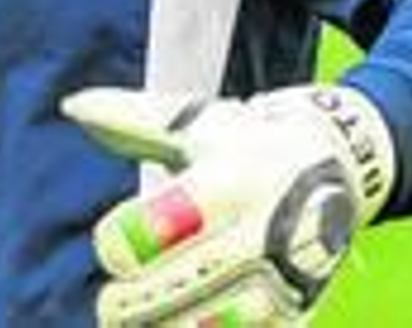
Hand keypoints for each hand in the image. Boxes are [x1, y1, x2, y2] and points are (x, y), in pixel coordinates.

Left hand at [60, 84, 395, 326]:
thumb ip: (131, 118)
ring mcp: (289, 275)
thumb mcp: (193, 121)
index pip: (171, 218)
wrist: (339, 163)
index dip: (127, 237)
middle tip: (110, 308)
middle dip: (140, 303)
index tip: (109, 245)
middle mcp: (266, 229)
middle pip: (194, 281)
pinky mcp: (300, 311)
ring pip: (226, 325)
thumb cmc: (243, 140)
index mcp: (234, 178)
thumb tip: (72, 106)